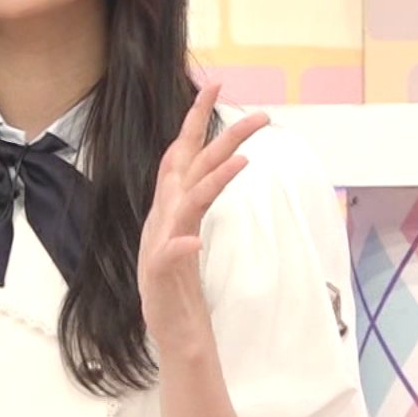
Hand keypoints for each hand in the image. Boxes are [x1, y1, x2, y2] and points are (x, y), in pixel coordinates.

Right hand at [136, 84, 268, 350]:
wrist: (173, 331)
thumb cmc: (179, 284)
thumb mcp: (185, 235)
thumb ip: (194, 202)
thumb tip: (210, 167)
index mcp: (173, 207)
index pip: (184, 153)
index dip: (196, 119)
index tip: (213, 85)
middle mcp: (166, 218)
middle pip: (192, 168)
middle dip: (221, 137)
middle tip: (257, 115)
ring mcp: (161, 244)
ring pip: (186, 204)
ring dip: (211, 181)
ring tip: (241, 162)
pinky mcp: (160, 275)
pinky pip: (169, 258)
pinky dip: (180, 248)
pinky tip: (193, 242)